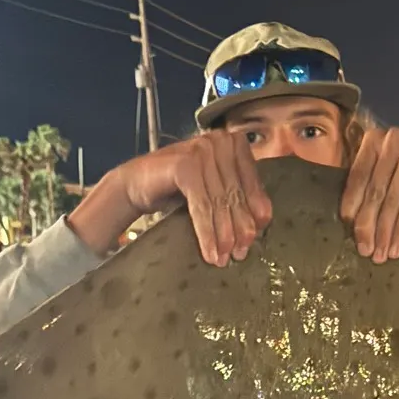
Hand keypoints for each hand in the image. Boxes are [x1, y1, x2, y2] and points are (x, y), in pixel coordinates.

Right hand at [68, 134, 271, 266]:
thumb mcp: (213, 189)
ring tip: (223, 258)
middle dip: (239, 229)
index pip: (252, 183)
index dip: (255, 214)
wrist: (135, 183)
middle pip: (236, 194)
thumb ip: (237, 195)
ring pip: (220, 202)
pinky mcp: (186, 165)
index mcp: (233, 142)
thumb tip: (263, 219)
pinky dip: (207, 232)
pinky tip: (209, 252)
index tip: (254, 240)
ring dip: (223, 235)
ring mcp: (202, 150)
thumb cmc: (177, 187)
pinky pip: (202, 206)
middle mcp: (220, 140)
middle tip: (239, 254)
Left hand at [340, 128, 398, 260]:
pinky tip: (397, 248)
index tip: (347, 231)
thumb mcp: (395, 184)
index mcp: (379, 139)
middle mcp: (395, 138)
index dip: (351, 205)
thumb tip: (347, 220)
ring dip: (384, 232)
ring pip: (390, 199)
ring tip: (380, 256)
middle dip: (367, 224)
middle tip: (365, 251)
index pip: (358, 175)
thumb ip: (374, 188)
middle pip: (374, 189)